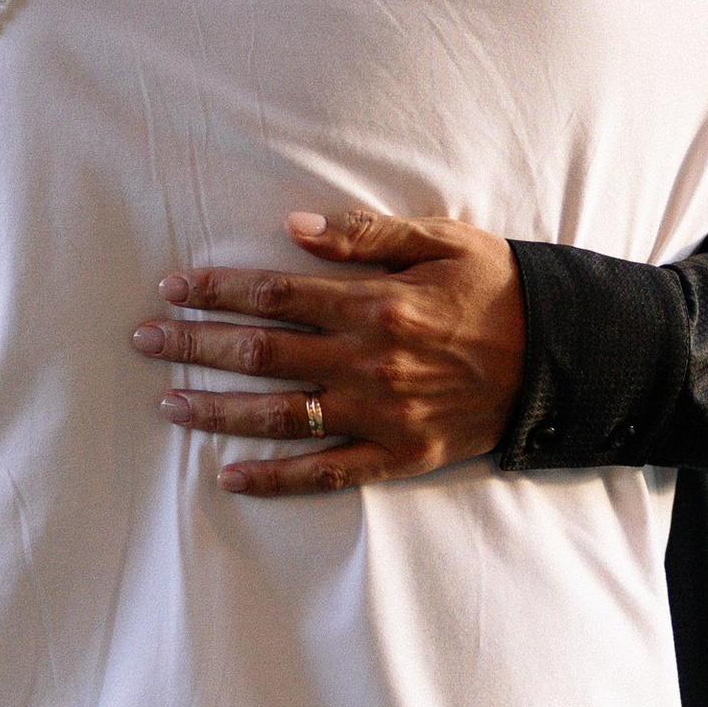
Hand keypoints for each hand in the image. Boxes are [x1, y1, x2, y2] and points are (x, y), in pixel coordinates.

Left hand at [132, 210, 525, 497]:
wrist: (564, 358)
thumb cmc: (500, 289)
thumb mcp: (443, 240)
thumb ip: (366, 236)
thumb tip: (294, 227)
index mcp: (377, 304)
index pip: (275, 293)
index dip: (217, 290)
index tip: (172, 288)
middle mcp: (370, 361)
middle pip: (262, 352)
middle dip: (195, 345)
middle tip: (143, 341)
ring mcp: (382, 414)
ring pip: (280, 415)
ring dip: (218, 410)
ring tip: (168, 403)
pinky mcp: (399, 456)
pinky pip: (325, 473)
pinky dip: (275, 479)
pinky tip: (229, 477)